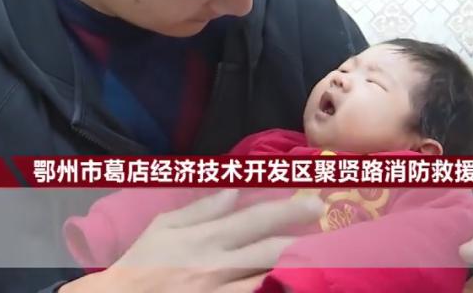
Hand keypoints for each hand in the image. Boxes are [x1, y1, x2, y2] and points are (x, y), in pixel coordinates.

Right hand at [62, 190, 323, 292]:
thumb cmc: (141, 263)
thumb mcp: (163, 226)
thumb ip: (202, 209)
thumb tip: (233, 189)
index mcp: (205, 239)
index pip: (255, 220)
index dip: (289, 211)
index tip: (315, 203)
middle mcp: (218, 266)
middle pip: (271, 250)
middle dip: (304, 238)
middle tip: (331, 230)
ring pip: (269, 278)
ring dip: (297, 267)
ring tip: (323, 257)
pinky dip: (273, 288)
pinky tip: (290, 281)